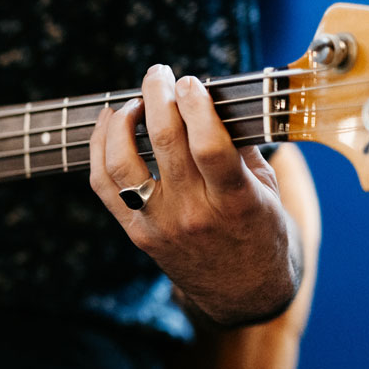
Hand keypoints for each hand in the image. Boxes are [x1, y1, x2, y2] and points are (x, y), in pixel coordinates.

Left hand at [88, 64, 300, 327]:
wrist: (244, 294)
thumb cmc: (263, 232)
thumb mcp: (268, 189)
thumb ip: (241, 145)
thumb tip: (211, 96)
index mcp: (235, 201)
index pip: (209, 145)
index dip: (196, 105)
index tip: (191, 80)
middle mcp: (193, 213)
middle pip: (164, 143)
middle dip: (158, 96)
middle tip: (160, 74)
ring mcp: (159, 224)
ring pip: (122, 163)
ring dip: (122, 121)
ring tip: (134, 101)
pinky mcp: (137, 234)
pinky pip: (103, 185)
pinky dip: (99, 148)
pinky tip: (110, 124)